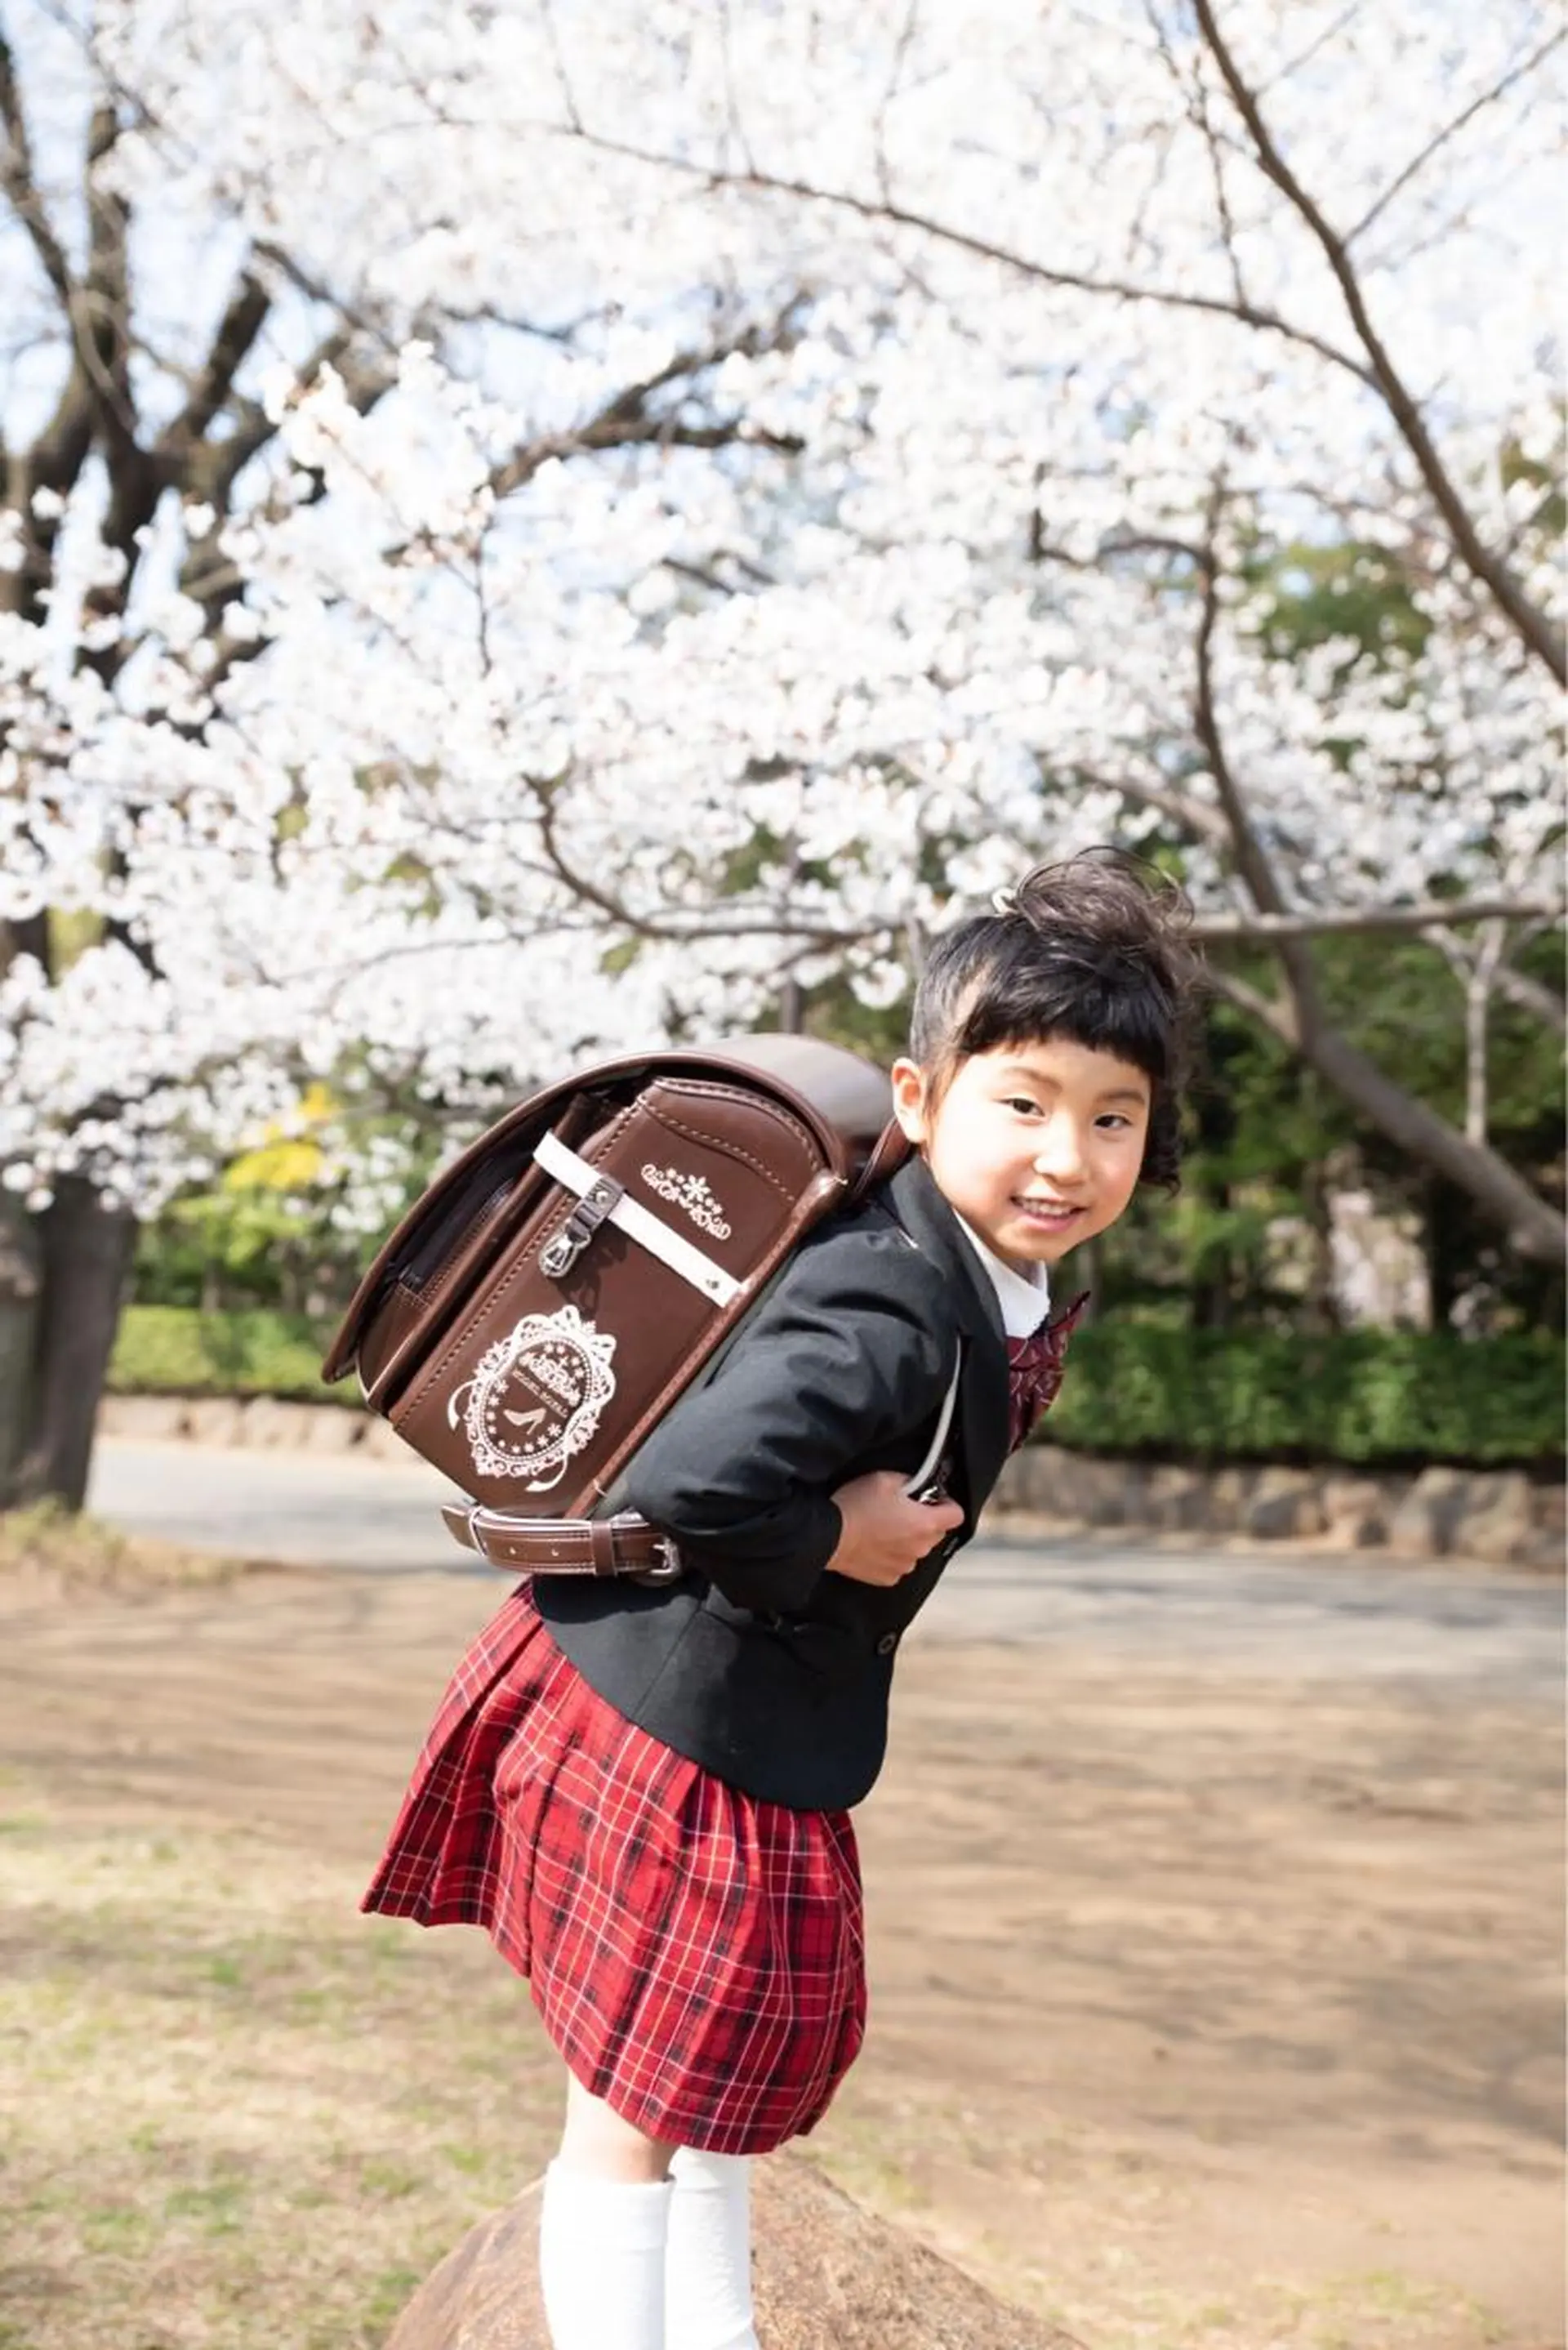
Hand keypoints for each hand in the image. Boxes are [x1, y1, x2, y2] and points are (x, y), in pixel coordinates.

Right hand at [826, 1471, 963, 1587]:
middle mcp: (920, 1549)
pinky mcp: (888, 1577)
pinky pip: (899, 1562)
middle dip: (924, 1520)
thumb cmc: (855, 1506)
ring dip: (907, 1538)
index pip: (957, 1515)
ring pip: (917, 1548)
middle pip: (936, 1532)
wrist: (828, 1536)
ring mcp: (905, 1566)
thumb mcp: (885, 1478)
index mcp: (926, 1524)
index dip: (946, 1503)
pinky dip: (892, 1554)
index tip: (932, 1499)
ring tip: (883, 1526)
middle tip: (901, 1508)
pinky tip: (875, 1543)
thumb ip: (910, 1481)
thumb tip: (916, 1485)